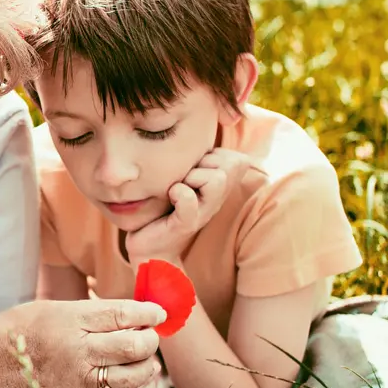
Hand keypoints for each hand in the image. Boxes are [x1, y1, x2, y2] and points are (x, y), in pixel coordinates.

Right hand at [9, 298, 163, 387]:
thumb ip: (96, 312)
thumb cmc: (24, 330)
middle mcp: (77, 353)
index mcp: (71, 321)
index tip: (158, 313)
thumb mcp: (56, 308)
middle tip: (148, 337)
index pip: (123, 314)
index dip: (149, 312)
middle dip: (150, 341)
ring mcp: (78, 384)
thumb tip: (138, 314)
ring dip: (148, 370)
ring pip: (133, 380)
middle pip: (134, 347)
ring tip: (145, 363)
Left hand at [125, 148, 251, 264]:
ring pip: (217, 178)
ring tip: (178, 186)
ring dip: (194, 176)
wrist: (149, 248)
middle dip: (206, 162)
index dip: (217, 155)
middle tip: (186, 176)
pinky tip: (170, 196)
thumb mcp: (182, 179)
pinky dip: (179, 193)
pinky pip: (190, 199)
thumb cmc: (162, 209)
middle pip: (232, 164)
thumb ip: (195, 161)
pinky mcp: (186, 224)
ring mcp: (204, 213)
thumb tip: (205, 140)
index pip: (238, 159)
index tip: (196, 166)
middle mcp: (216, 200)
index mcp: (218, 188)